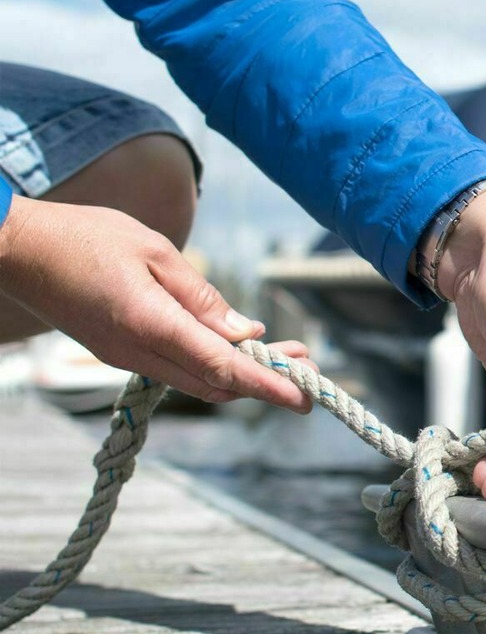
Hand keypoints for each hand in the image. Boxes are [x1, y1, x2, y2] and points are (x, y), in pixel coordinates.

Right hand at [0, 197, 310, 411]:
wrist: (17, 249)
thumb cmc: (84, 238)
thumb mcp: (154, 252)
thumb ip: (201, 296)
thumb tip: (244, 331)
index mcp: (151, 325)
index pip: (222, 366)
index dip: (268, 384)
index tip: (304, 396)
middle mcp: (139, 351)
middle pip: (217, 382)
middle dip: (266, 379)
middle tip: (309, 366)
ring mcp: (126, 355)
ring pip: (198, 380)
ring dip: (243, 372)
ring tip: (286, 354)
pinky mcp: (119, 350)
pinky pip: (176, 368)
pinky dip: (213, 363)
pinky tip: (236, 343)